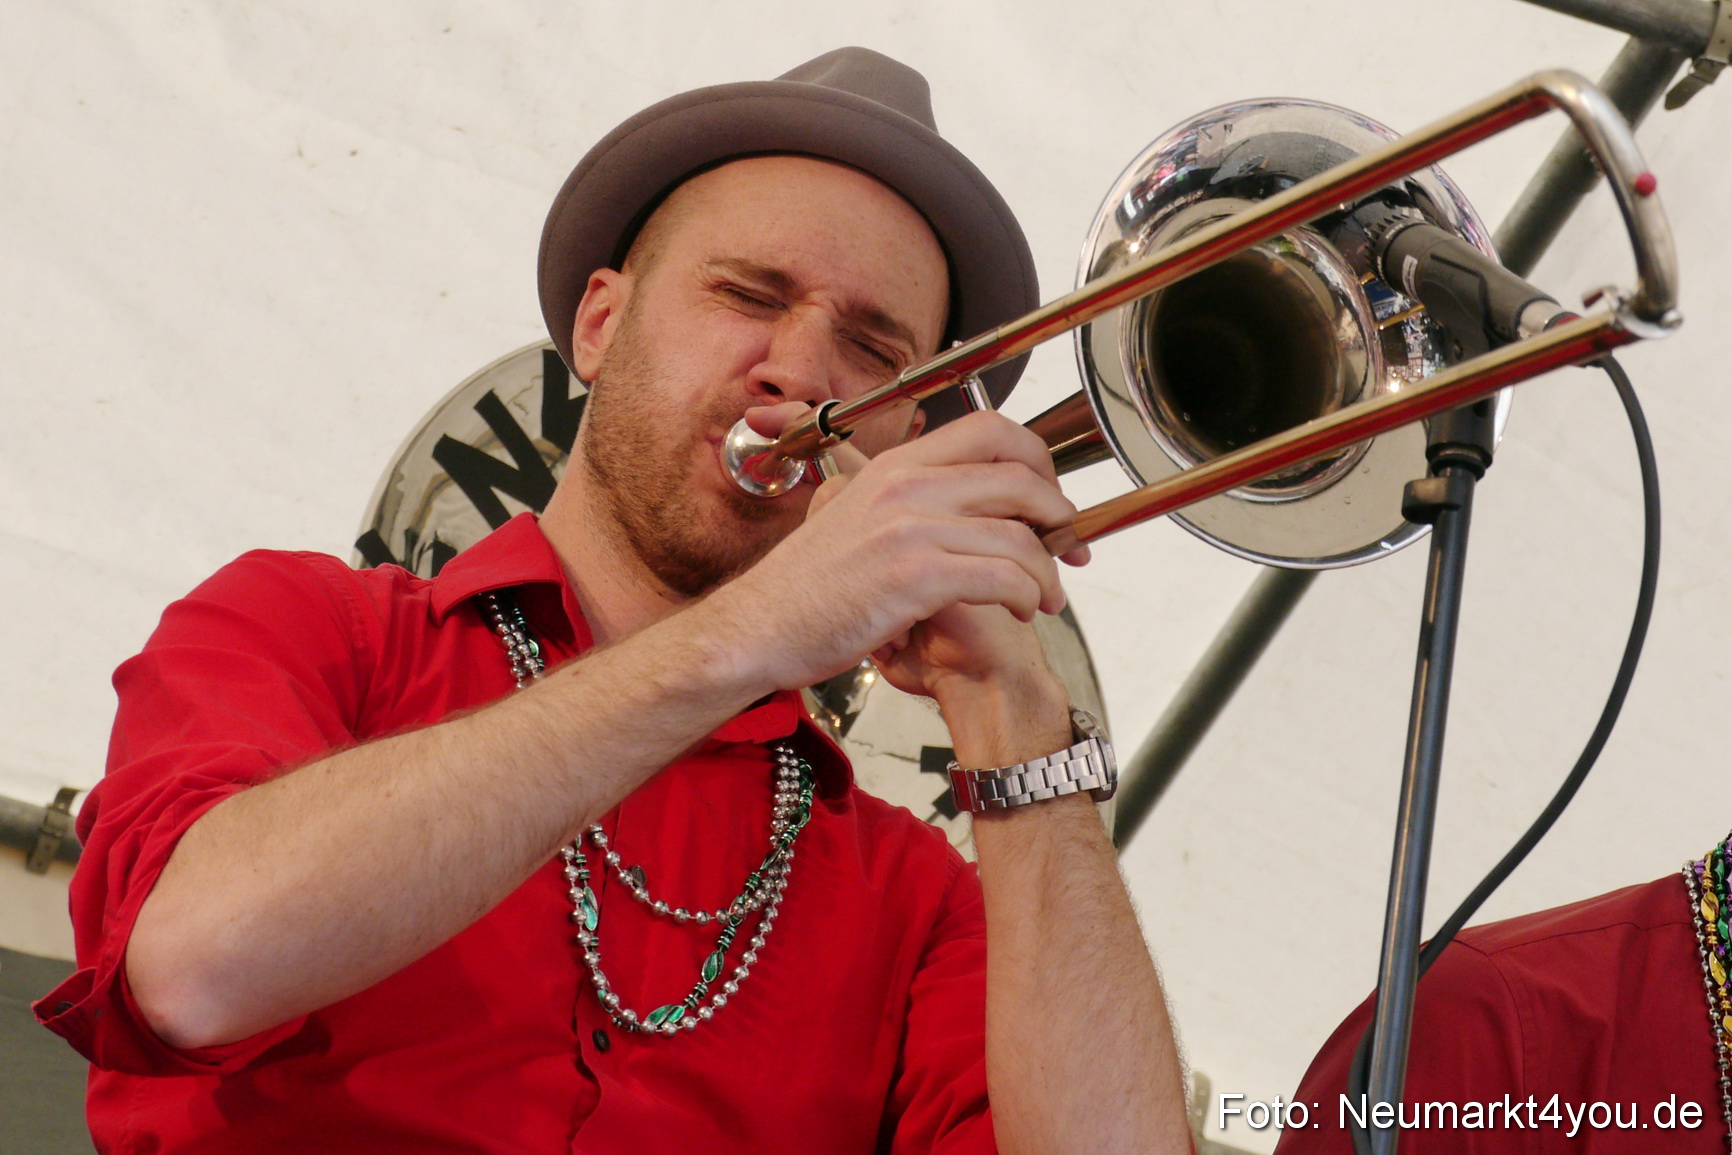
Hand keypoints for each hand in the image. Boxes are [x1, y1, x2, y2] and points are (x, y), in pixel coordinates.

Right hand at [699, 404, 1089, 695]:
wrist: (758, 628)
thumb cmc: (805, 587)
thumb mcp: (847, 514)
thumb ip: (896, 497)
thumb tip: (944, 491)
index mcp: (895, 464)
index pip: (992, 430)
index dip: (1037, 461)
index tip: (1050, 499)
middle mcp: (906, 484)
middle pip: (1021, 475)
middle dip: (1060, 515)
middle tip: (1069, 550)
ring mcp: (910, 527)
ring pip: (1020, 534)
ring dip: (1046, 572)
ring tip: (1043, 599)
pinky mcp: (914, 575)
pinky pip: (1002, 577)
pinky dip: (1024, 597)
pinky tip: (1018, 614)